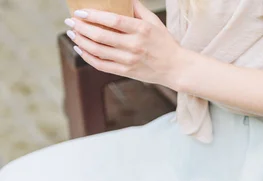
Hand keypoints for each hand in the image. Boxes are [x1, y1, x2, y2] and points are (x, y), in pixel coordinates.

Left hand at [65, 0, 182, 88]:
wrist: (176, 68)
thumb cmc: (165, 42)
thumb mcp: (155, 22)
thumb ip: (137, 9)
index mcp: (141, 30)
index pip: (112, 21)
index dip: (93, 16)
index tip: (79, 12)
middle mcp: (134, 46)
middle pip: (101, 36)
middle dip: (81, 28)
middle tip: (70, 21)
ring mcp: (129, 61)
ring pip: (98, 51)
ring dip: (81, 41)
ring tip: (72, 33)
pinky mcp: (127, 72)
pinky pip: (101, 65)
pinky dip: (88, 57)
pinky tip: (80, 48)